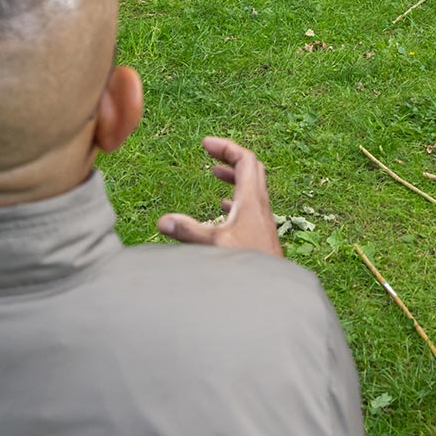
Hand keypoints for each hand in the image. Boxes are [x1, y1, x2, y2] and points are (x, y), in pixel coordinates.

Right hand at [155, 136, 283, 256]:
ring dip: (233, 176)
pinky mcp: (260, 232)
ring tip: (215, 172)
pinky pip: (250, 205)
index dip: (226, 147)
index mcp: (252, 200)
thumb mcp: (215, 246)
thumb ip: (189, 232)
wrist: (272, 290)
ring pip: (251, 186)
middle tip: (210, 152)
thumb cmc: (249, 265)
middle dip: (229, 156)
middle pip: (251, 168)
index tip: (205, 144)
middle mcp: (260, 206)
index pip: (245, 159)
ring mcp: (262, 219)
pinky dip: (236, 197)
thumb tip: (163, 221)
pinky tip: (224, 207)